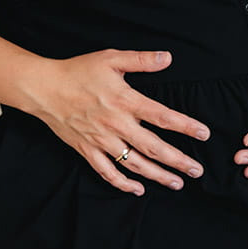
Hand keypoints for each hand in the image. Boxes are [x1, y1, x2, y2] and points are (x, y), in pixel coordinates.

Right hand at [30, 49, 209, 195]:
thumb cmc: (78, 71)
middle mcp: (116, 124)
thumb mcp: (110, 58)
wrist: (44, 88)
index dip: (185, 126)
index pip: (162, 116)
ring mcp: (101, 140)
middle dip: (178, 161)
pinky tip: (138, 190)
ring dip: (157, 175)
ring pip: (134, 164)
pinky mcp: (87, 150)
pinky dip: (123, 184)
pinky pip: (107, 172)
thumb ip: (141, 60)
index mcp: (125, 101)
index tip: (204, 134)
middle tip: (197, 171)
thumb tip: (168, 58)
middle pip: (153, 147)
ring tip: (177, 183)